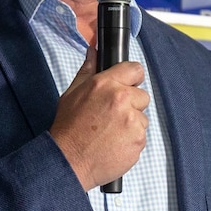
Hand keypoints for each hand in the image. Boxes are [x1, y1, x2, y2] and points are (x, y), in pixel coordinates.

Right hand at [50, 45, 149, 190]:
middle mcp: (121, 100)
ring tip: (110, 132)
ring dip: (131, 124)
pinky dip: (131, 140)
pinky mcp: (138, 140)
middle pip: (142, 95)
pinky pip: (141, 135)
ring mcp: (132, 121)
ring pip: (142, 117)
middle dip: (130, 104)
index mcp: (105, 84)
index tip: (126, 86)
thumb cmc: (68, 128)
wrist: (69, 161)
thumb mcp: (72, 94)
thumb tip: (94, 50)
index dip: (131, 78)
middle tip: (111, 116)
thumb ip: (88, 70)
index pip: (135, 69)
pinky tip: (114, 143)